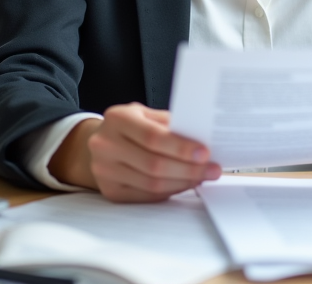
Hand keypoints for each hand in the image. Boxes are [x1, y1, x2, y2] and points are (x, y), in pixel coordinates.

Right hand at [49, 103, 220, 201]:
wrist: (99, 142)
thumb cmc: (130, 126)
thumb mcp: (145, 114)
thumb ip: (169, 124)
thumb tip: (203, 138)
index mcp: (117, 119)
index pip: (153, 137)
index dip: (181, 147)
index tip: (205, 153)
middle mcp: (105, 145)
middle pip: (154, 164)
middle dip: (189, 169)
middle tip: (212, 169)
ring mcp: (104, 170)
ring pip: (151, 184)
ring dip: (183, 182)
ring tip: (203, 177)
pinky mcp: (110, 191)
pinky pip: (146, 196)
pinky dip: (170, 191)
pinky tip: (185, 184)